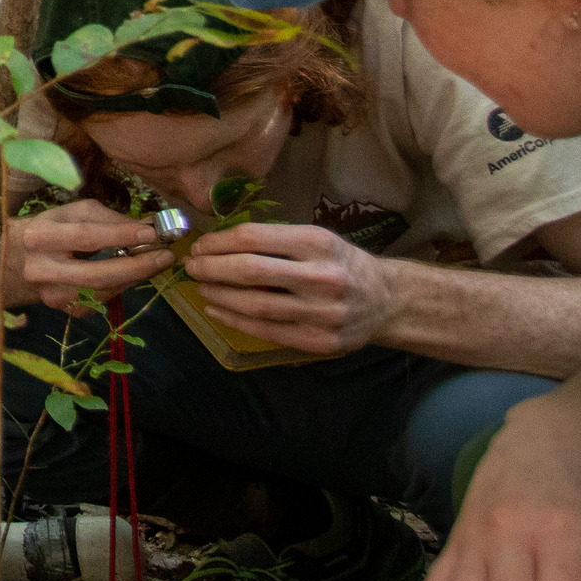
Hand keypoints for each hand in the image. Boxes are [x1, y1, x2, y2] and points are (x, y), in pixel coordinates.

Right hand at [3, 199, 181, 309]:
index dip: (120, 236)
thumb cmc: (53, 229)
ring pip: (103, 292)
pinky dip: (122, 287)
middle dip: (136, 266)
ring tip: (156, 263)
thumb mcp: (75, 213)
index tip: (152, 233)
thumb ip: (109, 219)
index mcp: (40, 237)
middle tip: (165, 256)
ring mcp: (51, 295)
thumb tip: (149, 226)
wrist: (18, 259)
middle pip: (96, 274)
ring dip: (134, 277)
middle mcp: (40, 270)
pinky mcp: (64, 310)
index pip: (85, 237)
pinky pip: (102, 300)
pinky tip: (133, 274)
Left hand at [181, 222, 397, 354]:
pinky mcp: (318, 341)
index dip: (218, 242)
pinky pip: (266, 331)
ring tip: (202, 287)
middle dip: (212, 268)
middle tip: (192, 266)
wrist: (388, 301)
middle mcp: (321, 277)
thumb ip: (277, 240)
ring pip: (255, 305)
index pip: (253, 238)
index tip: (200, 245)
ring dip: (219, 295)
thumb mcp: (318, 239)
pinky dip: (235, 319)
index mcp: (318, 244)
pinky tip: (218, 309)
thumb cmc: (343, 263)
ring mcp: (321, 313)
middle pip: (250, 271)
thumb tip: (220, 242)